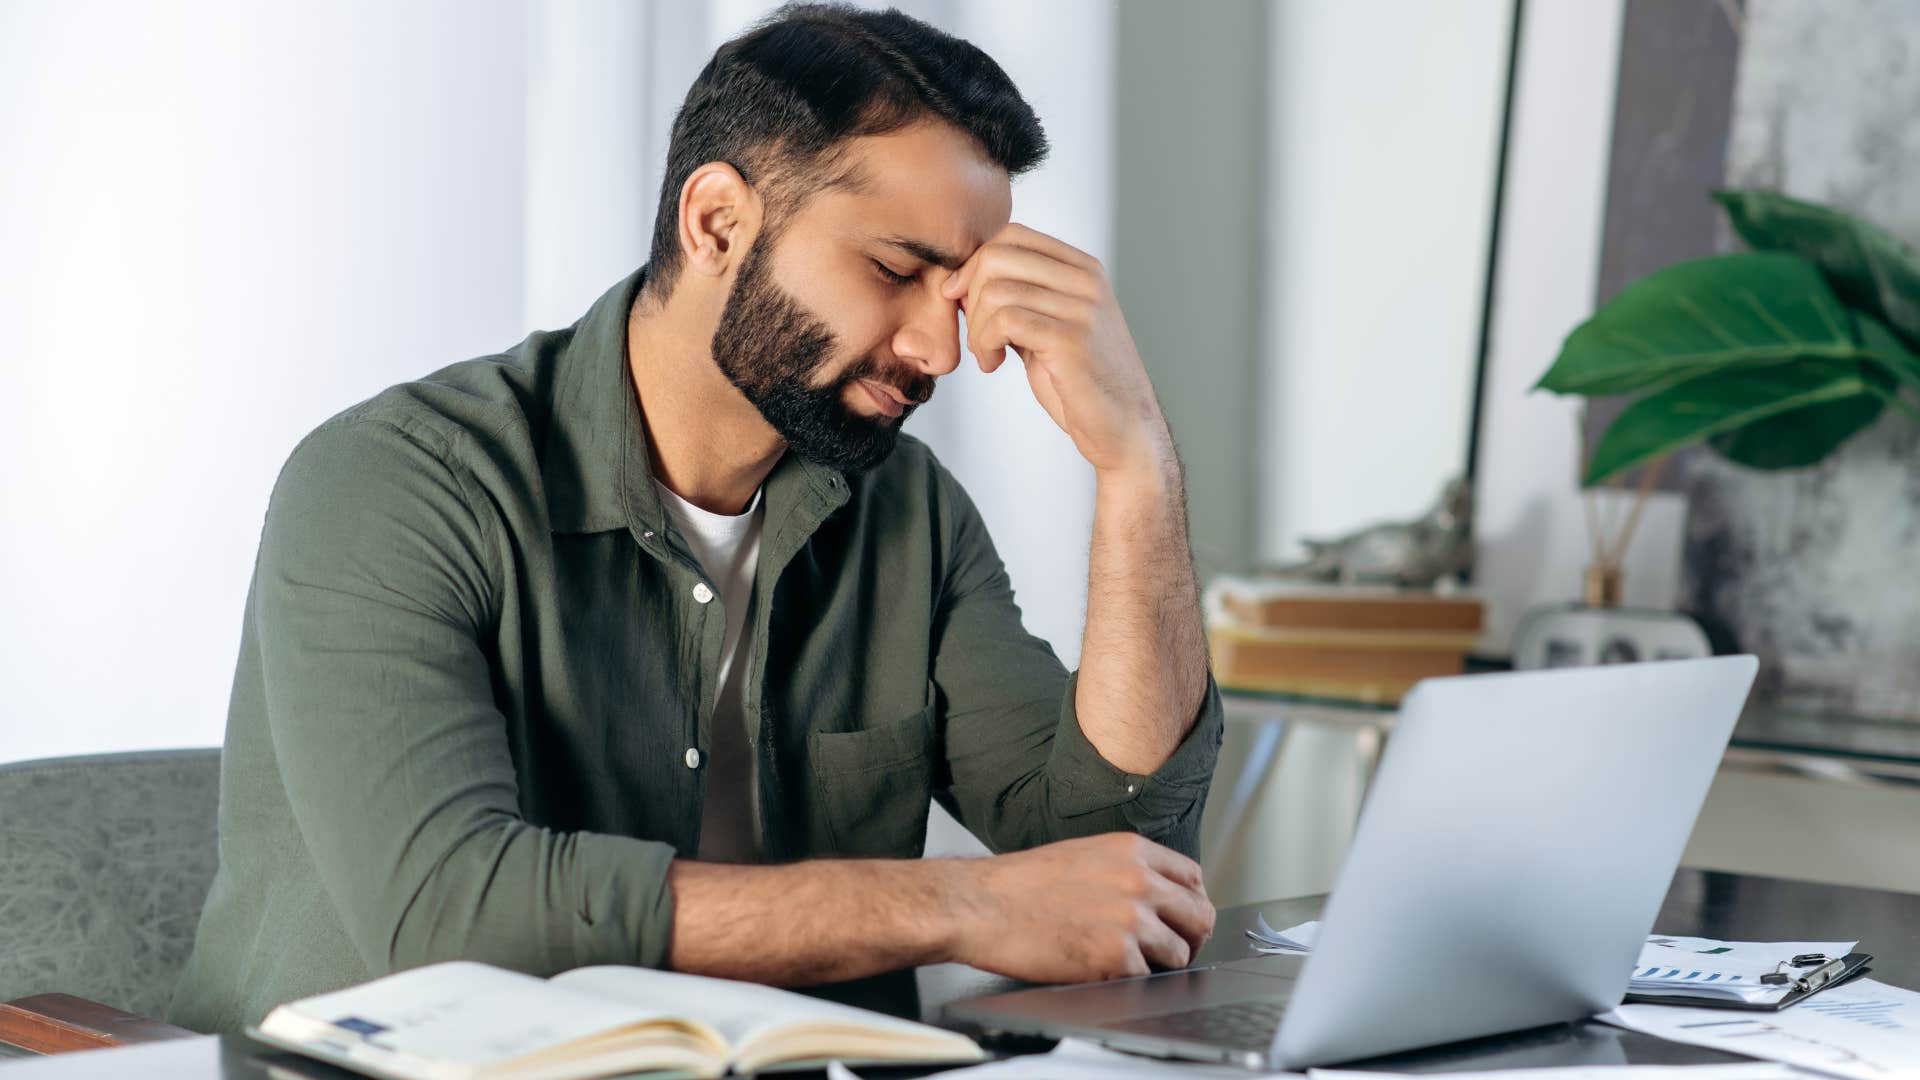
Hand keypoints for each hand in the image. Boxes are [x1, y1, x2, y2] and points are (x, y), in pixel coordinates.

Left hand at [941, 224, 1172, 477]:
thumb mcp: (1049, 326)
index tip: (962, 299)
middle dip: (970, 295)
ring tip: (987, 356)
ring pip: (996, 291)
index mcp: (1083, 269)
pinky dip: (985, 344)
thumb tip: (962, 279)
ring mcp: (1083, 308)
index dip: (975, 263)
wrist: (1123, 428)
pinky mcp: (1072, 340)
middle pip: (998, 256)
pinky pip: (1004, 321)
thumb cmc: (1080, 381)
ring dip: (976, 329)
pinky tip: (994, 364)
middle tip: (976, 334)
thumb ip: (1019, 298)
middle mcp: (1086, 281)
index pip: (1013, 235)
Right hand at [941, 832, 1214, 982]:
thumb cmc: (1019, 883)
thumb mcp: (1083, 854)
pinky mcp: (1117, 955)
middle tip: (1171, 951)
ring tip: (1128, 963)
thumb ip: (1125, 870)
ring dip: (1159, 964)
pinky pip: (1146, 977)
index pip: (1193, 878)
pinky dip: (1128, 980)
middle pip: (1199, 916)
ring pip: (1180, 953)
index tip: (1181, 920)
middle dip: (1189, 938)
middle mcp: (1138, 881)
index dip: (1190, 904)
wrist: (980, 904)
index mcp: (1131, 851)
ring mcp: (1131, 919)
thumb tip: (1154, 896)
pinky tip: (1102, 970)